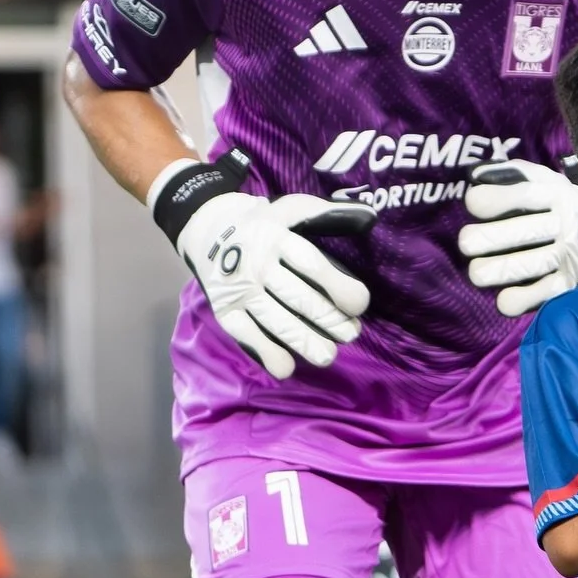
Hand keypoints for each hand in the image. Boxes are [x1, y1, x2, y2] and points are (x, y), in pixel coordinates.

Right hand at [179, 191, 371, 379]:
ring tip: (327, 356)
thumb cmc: (263, 224)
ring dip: (304, 342)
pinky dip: (266, 352)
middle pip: (298, 297)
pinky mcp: (224, 309)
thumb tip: (369, 218)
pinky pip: (246, 335)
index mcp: (276, 237)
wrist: (207, 228)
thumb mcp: (291, 209)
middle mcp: (256, 265)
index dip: (338, 286)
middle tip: (350, 335)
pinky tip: (286, 368)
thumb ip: (327, 215)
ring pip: (276, 320)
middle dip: (328, 320)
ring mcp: (239, 290)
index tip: (359, 304)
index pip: (311, 264)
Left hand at [459, 160, 577, 315]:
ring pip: (530, 266)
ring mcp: (567, 256)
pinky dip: (520, 299)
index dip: (494, 199)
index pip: (523, 195)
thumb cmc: (551, 202)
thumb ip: (509, 174)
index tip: (472, 203)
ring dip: (498, 271)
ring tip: (476, 273)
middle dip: (488, 239)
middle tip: (465, 243)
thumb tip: (474, 177)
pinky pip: (542, 294)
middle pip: (524, 233)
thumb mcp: (539, 179)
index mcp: (555, 194)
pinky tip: (502, 299)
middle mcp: (564, 224)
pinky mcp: (567, 282)